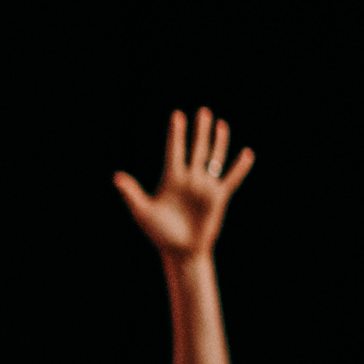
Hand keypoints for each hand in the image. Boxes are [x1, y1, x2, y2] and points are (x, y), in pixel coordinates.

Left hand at [112, 108, 253, 259]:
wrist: (181, 251)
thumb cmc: (160, 232)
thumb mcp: (143, 211)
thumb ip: (132, 193)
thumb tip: (117, 176)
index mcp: (171, 178)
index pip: (174, 150)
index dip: (176, 134)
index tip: (177, 115)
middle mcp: (189, 178)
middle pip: (196, 149)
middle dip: (199, 131)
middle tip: (203, 112)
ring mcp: (204, 187)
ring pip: (213, 158)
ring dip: (218, 142)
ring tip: (221, 124)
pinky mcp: (218, 197)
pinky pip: (231, 179)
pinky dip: (239, 167)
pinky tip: (247, 154)